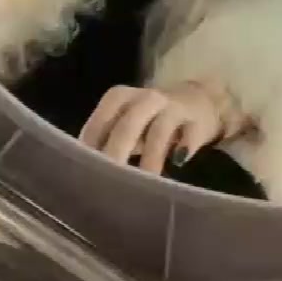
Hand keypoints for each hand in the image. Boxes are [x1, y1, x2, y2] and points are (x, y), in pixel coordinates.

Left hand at [79, 82, 224, 173]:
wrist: (198, 102)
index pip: (101, 120)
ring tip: (145, 183)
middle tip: (108, 182)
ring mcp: (173, 108)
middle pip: (127, 125)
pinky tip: (178, 162)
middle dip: (116, 153)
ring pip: (159, 131)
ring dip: (150, 158)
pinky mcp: (197, 121)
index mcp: (120, 98)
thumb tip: (83, 171)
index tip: (84, 172)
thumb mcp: (126, 124)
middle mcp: (145, 98)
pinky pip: (190, 134)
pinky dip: (183, 147)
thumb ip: (106, 141)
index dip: (92, 146)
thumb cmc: (150, 120)